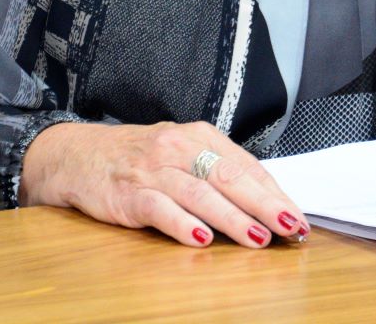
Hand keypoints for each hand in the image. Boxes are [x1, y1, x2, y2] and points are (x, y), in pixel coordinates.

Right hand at [19, 120, 309, 247]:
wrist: (76, 155)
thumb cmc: (139, 159)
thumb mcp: (181, 153)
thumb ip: (217, 172)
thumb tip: (266, 204)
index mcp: (199, 135)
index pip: (245, 166)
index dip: (274, 193)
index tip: (298, 217)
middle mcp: (178, 147)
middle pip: (229, 177)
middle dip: (264, 204)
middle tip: (291, 226)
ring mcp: (152, 170)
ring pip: (200, 194)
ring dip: (232, 219)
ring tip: (258, 238)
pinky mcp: (128, 194)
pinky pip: (159, 209)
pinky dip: (182, 225)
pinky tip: (202, 240)